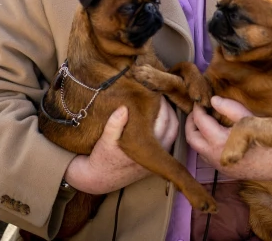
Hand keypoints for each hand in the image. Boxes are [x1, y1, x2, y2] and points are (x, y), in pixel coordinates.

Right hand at [64, 97, 178, 194]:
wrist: (98, 178)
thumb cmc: (101, 158)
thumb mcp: (105, 140)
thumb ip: (114, 124)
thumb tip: (124, 108)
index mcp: (147, 149)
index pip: (165, 122)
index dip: (163, 105)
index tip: (157, 92)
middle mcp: (156, 156)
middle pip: (173, 127)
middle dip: (169, 110)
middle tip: (160, 95)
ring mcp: (156, 159)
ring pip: (172, 134)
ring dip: (169, 119)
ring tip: (160, 104)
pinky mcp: (153, 161)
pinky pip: (166, 141)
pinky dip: (165, 128)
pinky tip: (157, 118)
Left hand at [185, 96, 271, 180]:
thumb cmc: (271, 140)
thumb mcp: (251, 119)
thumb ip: (230, 108)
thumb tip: (213, 100)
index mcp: (220, 142)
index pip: (200, 121)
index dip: (198, 108)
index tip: (201, 99)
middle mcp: (216, 156)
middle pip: (192, 138)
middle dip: (191, 122)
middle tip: (198, 110)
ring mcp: (220, 165)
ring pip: (198, 149)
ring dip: (199, 134)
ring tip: (207, 120)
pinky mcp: (226, 170)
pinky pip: (208, 156)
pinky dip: (206, 143)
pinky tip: (217, 133)